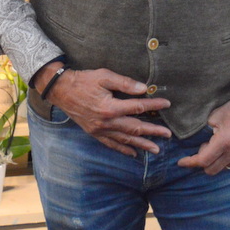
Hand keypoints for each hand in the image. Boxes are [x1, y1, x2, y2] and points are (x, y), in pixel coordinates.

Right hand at [41, 64, 171, 155]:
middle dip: (153, 131)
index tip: (166, 104)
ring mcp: (100, 129)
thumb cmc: (83, 80)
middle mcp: (107, 121)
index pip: (138, 107)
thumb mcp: (104, 76)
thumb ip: (124, 83)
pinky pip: (111, 144)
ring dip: (142, 144)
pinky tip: (133, 154)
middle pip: (135, 128)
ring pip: (125, 139)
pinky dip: (123, 150)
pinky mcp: (94, 133)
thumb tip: (143, 88)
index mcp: (110, 107)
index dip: (154, 105)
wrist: (61, 90)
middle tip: (168, 134)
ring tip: (156, 149)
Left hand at [177, 96, 229, 174]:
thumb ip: (206, 131)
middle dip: (203, 162)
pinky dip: (229, 158)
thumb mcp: (215, 116)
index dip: (190, 163)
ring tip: (219, 145)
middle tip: (204, 148)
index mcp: (224, 141)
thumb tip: (200, 140)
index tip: (181, 163)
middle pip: (212, 169)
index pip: (203, 160)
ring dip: (217, 160)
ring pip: (224, 167)